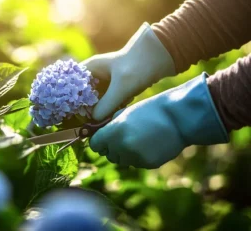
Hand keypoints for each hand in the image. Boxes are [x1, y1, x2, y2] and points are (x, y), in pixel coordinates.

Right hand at [81, 23, 175, 120]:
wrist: (161, 57)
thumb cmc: (139, 65)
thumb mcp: (121, 87)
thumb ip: (106, 105)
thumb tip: (93, 120)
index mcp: (90, 69)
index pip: (71, 87)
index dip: (72, 101)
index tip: (77, 115)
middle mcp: (94, 75)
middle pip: (83, 97)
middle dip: (90, 108)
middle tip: (99, 116)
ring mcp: (104, 82)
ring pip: (96, 102)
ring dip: (105, 108)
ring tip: (118, 104)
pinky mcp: (114, 89)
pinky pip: (108, 103)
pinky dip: (114, 106)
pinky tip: (126, 101)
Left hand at [90, 73, 227, 168]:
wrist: (179, 118)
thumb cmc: (151, 110)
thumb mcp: (125, 112)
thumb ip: (110, 125)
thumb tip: (99, 134)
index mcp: (114, 132)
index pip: (95, 145)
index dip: (99, 140)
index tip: (104, 136)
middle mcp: (122, 147)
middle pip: (108, 154)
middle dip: (112, 147)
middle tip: (123, 136)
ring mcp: (136, 158)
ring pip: (121, 160)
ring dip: (124, 153)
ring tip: (138, 139)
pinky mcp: (148, 164)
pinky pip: (136, 163)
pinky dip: (139, 156)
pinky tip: (149, 144)